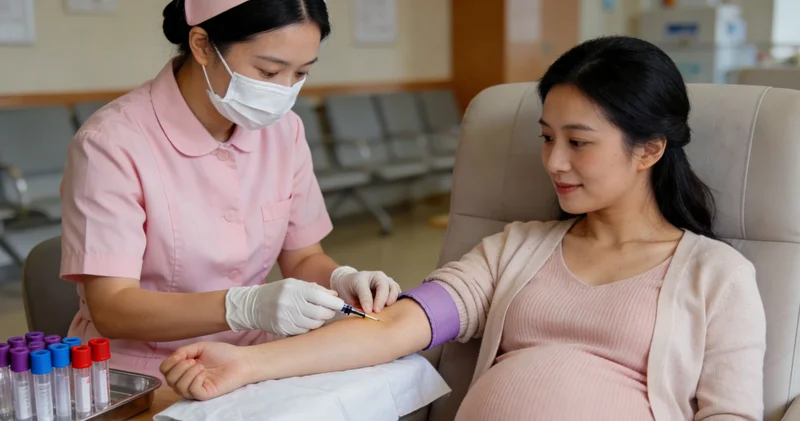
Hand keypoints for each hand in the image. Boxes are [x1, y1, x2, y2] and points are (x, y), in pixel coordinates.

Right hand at [160, 342, 251, 400]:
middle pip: (169, 380)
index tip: (182, 355)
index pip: (165, 370)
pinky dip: (194, 380)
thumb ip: (183, 351)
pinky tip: (203, 374)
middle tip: (193, 361)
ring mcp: (196, 388)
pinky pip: (192, 391)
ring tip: (200, 366)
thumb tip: (173, 358)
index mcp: (184, 368)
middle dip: (178, 368)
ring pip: (179, 387)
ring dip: (187, 373)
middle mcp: (187, 380)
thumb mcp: (199, 347)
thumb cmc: (222, 353)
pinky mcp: (205, 394)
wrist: (240, 359)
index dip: (169, 362)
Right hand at [225, 278, 344, 335]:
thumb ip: (316, 289)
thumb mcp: (295, 284)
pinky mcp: (283, 329)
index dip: (335, 303)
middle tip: (330, 311)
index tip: (341, 305)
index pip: (321, 297)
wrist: (254, 304)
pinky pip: (304, 332)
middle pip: (320, 313)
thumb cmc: (278, 292)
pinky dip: (309, 328)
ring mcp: (286, 318)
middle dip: (329, 313)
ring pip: (314, 325)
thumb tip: (335, 295)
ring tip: (317, 316)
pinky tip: (306, 322)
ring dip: (320, 322)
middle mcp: (290, 303)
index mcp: (295, 289)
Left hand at [329, 266, 400, 313]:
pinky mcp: (393, 288)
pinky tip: (392, 309)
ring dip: (392, 299)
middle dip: (381, 299)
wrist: (353, 284)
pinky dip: (397, 300)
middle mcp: (377, 277)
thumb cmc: (350, 289)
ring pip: (394, 288)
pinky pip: (398, 292)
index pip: (366, 288)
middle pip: (383, 286)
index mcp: (364, 277)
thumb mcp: (348, 296)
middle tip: (377, 311)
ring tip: (387, 310)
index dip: (367, 300)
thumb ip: (360, 302)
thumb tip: (369, 311)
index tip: (367, 311)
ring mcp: (386, 281)